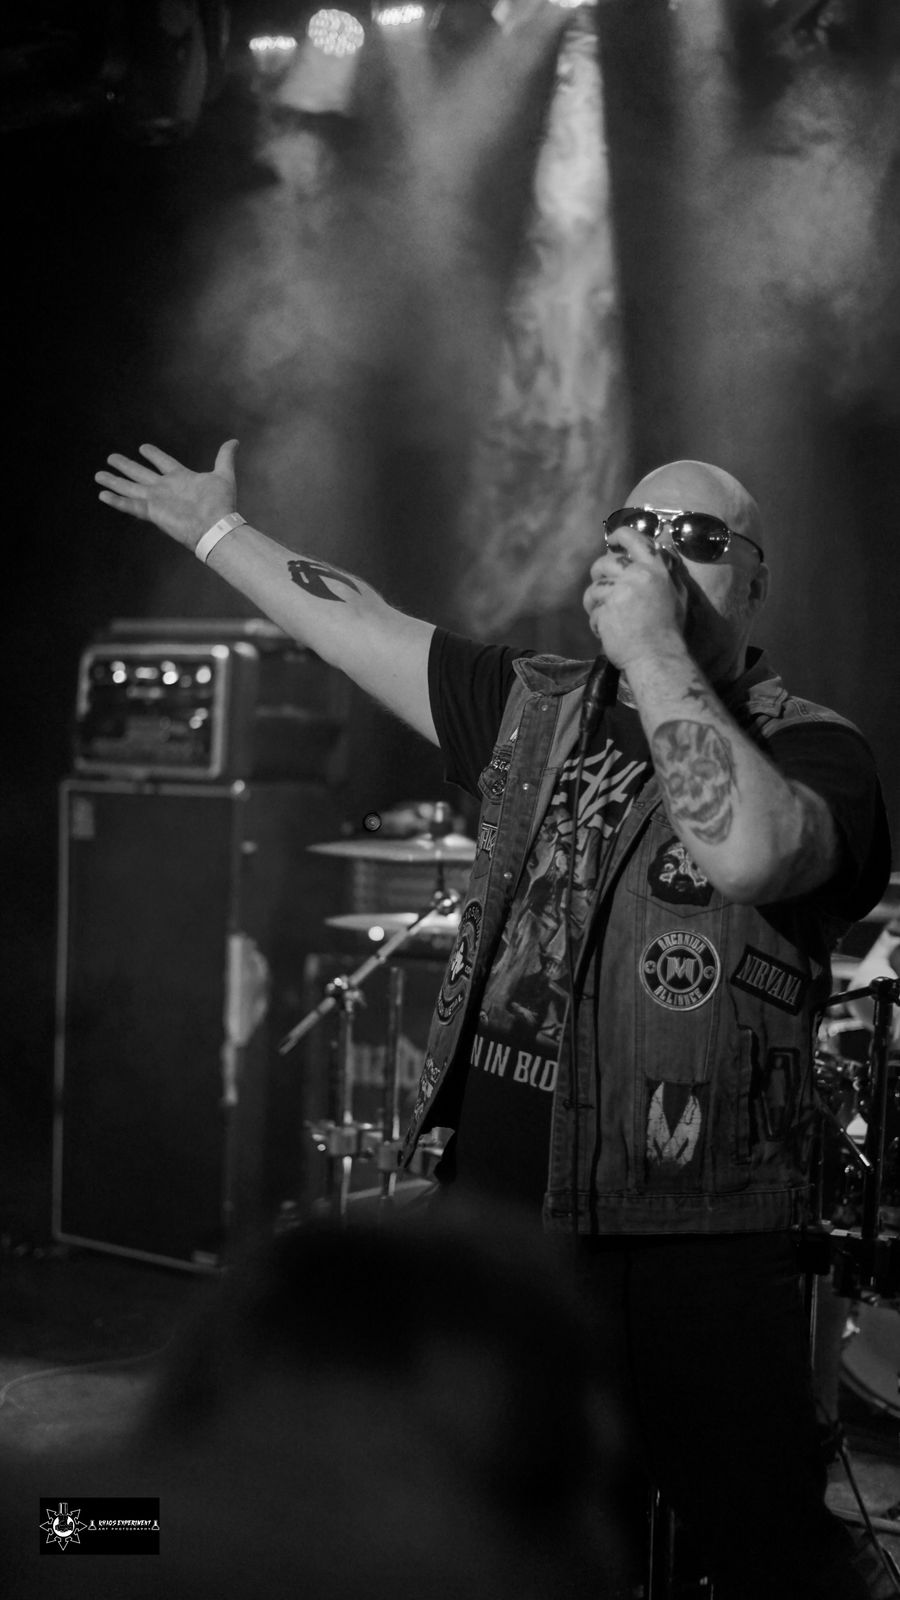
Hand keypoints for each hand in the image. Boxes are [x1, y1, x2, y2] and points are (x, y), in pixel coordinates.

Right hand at [95, 440, 238, 551]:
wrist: (216, 527)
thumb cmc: (221, 505)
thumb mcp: (224, 476)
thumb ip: (225, 457)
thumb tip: (234, 441)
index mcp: (180, 478)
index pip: (163, 462)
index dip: (153, 454)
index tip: (142, 447)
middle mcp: (165, 488)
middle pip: (140, 474)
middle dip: (125, 466)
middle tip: (110, 457)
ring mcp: (157, 500)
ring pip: (130, 488)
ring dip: (114, 482)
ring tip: (98, 475)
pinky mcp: (152, 512)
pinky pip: (130, 505)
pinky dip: (116, 500)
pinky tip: (102, 495)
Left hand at [582, 526, 687, 670]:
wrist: (657, 657)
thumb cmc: (669, 630)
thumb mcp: (677, 594)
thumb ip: (669, 570)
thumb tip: (665, 547)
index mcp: (656, 570)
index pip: (634, 538)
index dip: (619, 535)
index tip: (612, 540)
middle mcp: (638, 576)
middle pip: (606, 561)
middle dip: (600, 574)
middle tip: (604, 591)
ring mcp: (620, 592)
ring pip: (595, 588)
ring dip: (595, 603)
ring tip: (606, 617)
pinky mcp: (606, 610)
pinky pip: (593, 611)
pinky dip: (596, 622)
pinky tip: (608, 632)